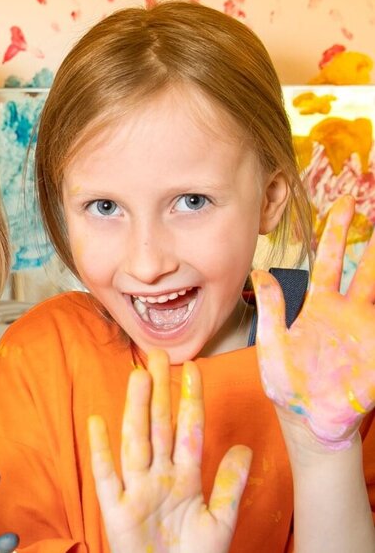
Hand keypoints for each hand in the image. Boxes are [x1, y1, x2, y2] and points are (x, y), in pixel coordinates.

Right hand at [88, 349, 251, 552]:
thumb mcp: (220, 521)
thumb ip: (230, 485)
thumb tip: (244, 448)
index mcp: (185, 479)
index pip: (188, 430)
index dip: (190, 400)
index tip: (192, 368)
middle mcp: (158, 477)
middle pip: (158, 427)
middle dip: (159, 391)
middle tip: (157, 357)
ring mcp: (135, 490)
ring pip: (135, 441)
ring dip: (136, 410)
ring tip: (138, 378)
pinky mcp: (115, 508)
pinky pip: (106, 475)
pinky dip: (100, 450)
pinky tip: (98, 423)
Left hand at [252, 194, 374, 450]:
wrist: (308, 420)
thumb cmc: (287, 385)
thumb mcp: (272, 344)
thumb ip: (270, 308)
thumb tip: (258, 271)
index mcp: (318, 306)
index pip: (330, 260)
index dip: (336, 232)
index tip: (343, 204)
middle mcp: (346, 311)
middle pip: (365, 266)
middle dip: (372, 237)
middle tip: (374, 202)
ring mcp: (365, 329)